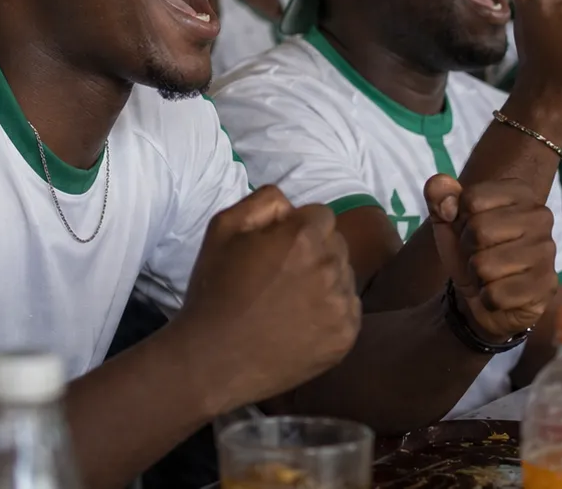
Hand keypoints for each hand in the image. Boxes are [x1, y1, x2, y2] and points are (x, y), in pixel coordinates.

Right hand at [173, 186, 360, 413]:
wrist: (212, 359)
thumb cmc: (214, 291)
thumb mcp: (222, 228)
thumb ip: (263, 201)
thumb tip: (291, 206)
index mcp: (303, 237)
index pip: (321, 216)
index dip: (298, 229)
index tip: (278, 250)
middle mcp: (330, 267)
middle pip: (337, 245)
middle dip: (315, 252)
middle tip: (282, 276)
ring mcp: (341, 306)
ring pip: (345, 277)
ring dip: (325, 282)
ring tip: (290, 303)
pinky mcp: (345, 337)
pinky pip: (349, 311)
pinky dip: (331, 314)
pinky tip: (300, 324)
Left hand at [426, 175, 558, 340]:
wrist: (486, 297)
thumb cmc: (470, 251)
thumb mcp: (447, 220)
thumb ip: (439, 194)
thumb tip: (443, 189)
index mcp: (519, 192)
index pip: (471, 199)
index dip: (460, 220)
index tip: (470, 230)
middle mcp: (540, 215)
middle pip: (478, 230)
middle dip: (468, 249)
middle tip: (479, 255)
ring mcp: (547, 251)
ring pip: (484, 265)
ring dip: (477, 276)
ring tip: (490, 274)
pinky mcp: (546, 286)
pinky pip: (496, 294)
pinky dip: (489, 298)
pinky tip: (501, 293)